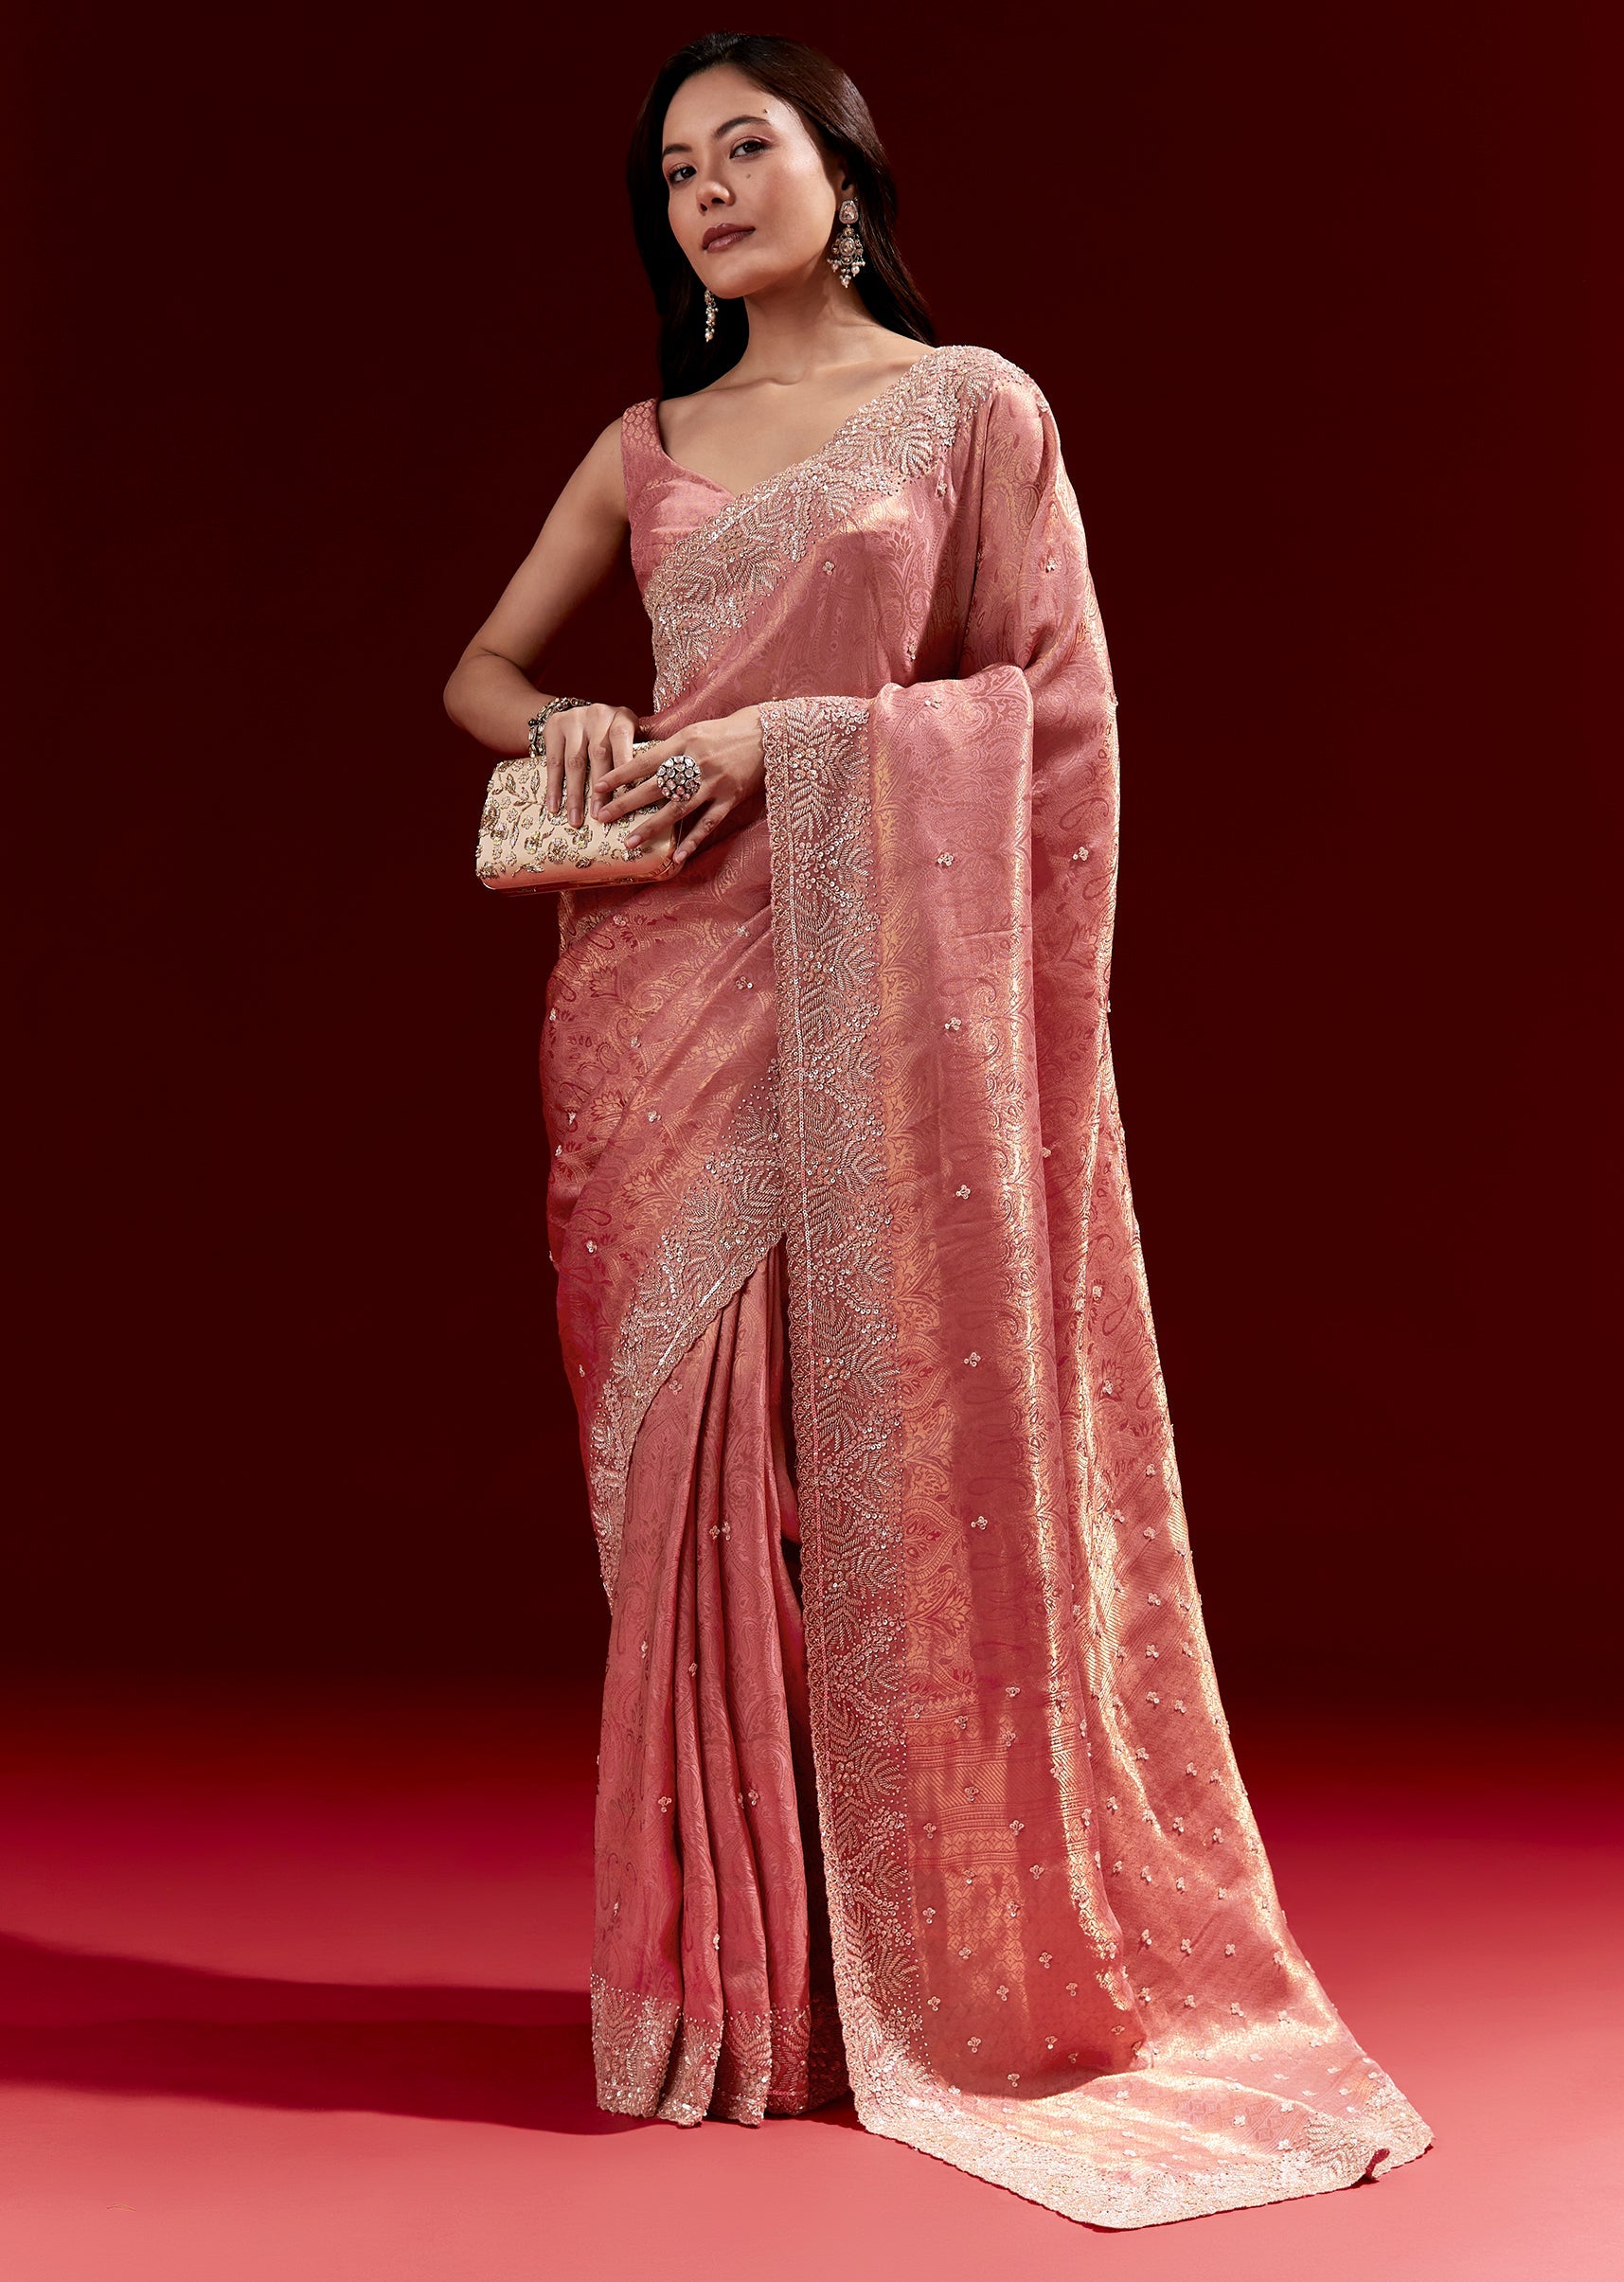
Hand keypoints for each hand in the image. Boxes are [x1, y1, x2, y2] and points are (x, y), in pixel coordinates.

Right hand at [544, 701, 641, 828]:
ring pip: (574, 762)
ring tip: (576, 819)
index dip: (622, 766)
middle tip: (599, 816)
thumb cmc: (612, 735)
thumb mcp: (630, 736)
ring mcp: (574, 720)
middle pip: (598, 754)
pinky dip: (553, 787)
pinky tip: (554, 806)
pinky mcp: (554, 727)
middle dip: (599, 789)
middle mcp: (598, 715)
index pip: (622, 739)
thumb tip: (647, 794)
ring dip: (575, 794)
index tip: (625, 795)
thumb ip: (638, 757)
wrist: (579, 713)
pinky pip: (553, 762)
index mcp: (621, 717)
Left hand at [592, 705, 764, 873]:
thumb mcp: (694, 730)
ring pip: (677, 809)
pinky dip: (693, 841)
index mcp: (684, 742)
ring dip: (652, 827)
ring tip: (630, 842)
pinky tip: (678, 856)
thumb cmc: (726, 732)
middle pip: (655, 787)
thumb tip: (639, 761)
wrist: (767, 734)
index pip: (644, 761)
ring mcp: (714, 783)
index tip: (598, 787)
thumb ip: (670, 747)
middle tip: (602, 817)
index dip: (619, 775)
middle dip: (626, 803)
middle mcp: (696, 763)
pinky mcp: (730, 798)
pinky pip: (708, 823)